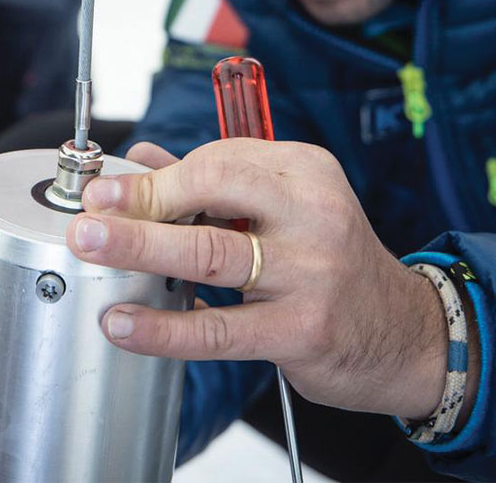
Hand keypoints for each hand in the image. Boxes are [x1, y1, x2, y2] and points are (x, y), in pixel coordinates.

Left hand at [65, 140, 457, 420]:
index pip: (219, 159)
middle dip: (142, 200)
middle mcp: (313, 214)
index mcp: (306, 172)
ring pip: (210, 253)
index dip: (156, 177)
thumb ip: (215, 184)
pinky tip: (125, 323)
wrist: (406, 335)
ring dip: (141, 249)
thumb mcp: (286, 209)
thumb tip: (140, 160)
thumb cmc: (334, 264)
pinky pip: (219, 329)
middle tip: (90, 211)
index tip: (107, 188)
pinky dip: (165, 327)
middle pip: (213, 191)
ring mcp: (311, 274)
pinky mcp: (302, 331)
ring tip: (91, 250)